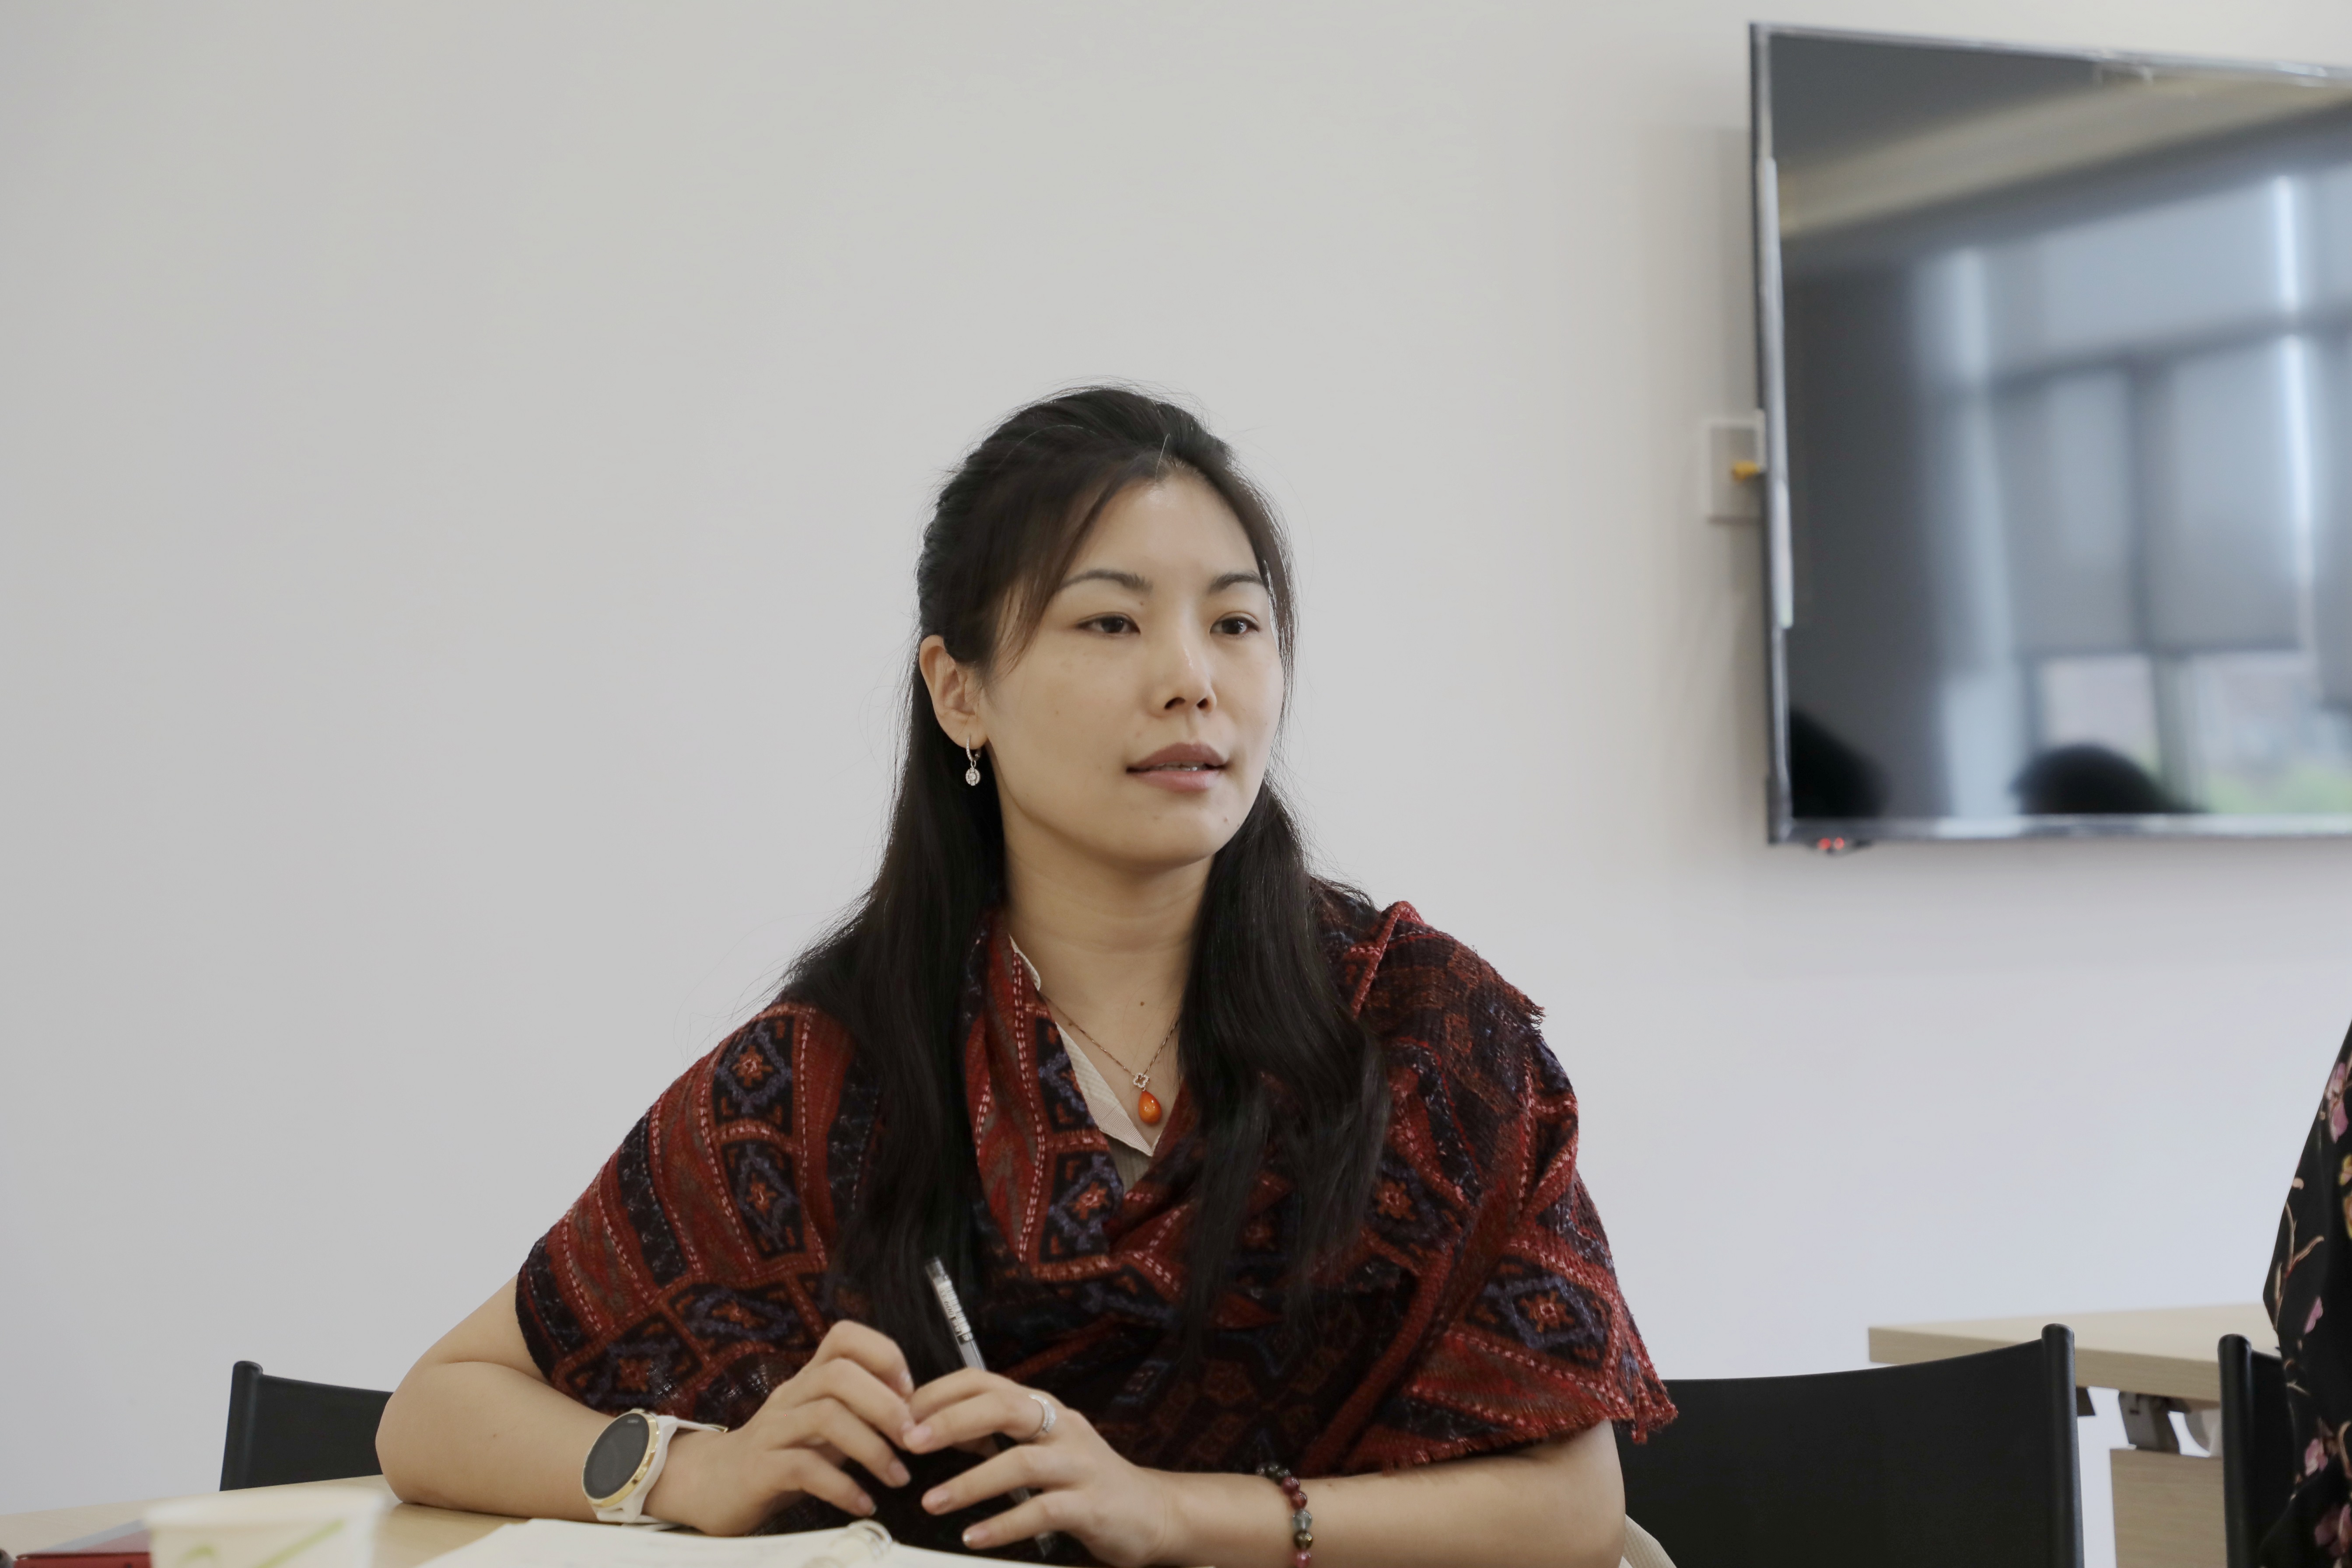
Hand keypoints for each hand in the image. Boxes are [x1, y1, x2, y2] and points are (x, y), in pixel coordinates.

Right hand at [646, 1321, 917, 1535]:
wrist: (714, 1485)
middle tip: (913, 1438)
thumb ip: (859, 1412)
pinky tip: (863, 1503)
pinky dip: (842, 1487)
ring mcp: (772, 1430)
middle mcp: (790, 1395)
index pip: (843, 1337)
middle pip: (839, 1375)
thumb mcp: (823, 1426)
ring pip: (825, 1417)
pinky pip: (804, 1469)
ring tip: (898, 1476)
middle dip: (885, 1405)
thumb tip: (917, 1411)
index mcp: (808, 1379)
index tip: (910, 1390)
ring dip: (872, 1448)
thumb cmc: (783, 1453)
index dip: (883, 1354)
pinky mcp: (760, 1469)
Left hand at [903, 1370, 1180, 1565]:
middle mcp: (1062, 1427)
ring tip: (932, 1502)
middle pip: (1005, 1407)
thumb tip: (931, 1428)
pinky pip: (1043, 1510)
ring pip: (1022, 1461)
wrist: (1150, 1512)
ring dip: (971, 1481)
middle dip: (953, 1421)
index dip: (941, 1393)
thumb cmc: (1083, 1479)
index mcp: (1042, 1408)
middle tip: (911, 1441)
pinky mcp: (1092, 1504)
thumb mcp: (1039, 1446)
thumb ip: (993, 1435)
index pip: (985, 1382)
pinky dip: (1005, 1523)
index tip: (903, 1415)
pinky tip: (975, 1536)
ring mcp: (1079, 1465)